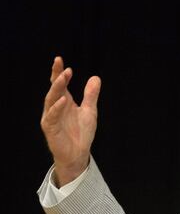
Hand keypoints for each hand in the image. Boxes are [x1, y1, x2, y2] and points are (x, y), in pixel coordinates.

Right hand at [41, 57, 101, 186]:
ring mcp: (51, 117)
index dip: (58, 72)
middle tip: (64, 67)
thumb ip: (91, 95)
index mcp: (64, 102)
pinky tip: (63, 100)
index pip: (59, 84)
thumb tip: (95, 77)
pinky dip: (57, 109)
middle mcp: (55, 107)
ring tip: (62, 77)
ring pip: (51, 100)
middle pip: (54, 89)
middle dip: (58, 77)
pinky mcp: (50, 129)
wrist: (78, 153)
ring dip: (57, 89)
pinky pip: (52, 117)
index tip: (60, 59)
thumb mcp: (90, 111)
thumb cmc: (81, 132)